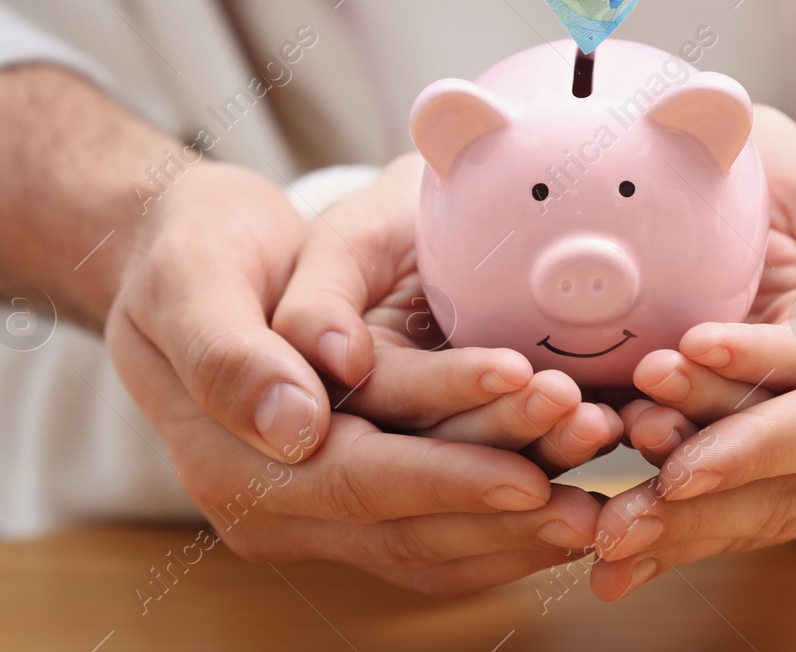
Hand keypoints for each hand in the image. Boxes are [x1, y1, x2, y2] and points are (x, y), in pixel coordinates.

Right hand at [106, 161, 598, 594]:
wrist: (191, 259)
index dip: (447, 475)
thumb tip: (295, 427)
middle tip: (595, 480)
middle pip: (406, 522)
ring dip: (517, 528)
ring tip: (604, 497)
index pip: (355, 480)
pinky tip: (569, 502)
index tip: (530, 467)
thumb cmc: (193, 250)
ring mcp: (312, 514)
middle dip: (505, 502)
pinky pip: (434, 538)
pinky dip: (502, 529)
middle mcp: (272, 507)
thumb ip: (233, 353)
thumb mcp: (195, 277)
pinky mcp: (353, 501)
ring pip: (430, 544)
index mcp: (231, 460)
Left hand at [589, 132, 795, 599]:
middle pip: (795, 489)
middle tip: (609, 525)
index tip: (678, 457)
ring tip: (603, 533)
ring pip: (770, 507)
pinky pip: (764, 498)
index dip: (755, 441)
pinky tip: (633, 531)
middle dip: (698, 507)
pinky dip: (697, 516)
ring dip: (686, 524)